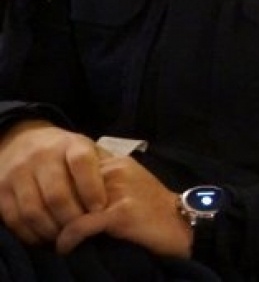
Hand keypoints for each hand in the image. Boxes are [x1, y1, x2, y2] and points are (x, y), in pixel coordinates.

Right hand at [0, 122, 106, 244]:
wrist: (22, 141)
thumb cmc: (65, 152)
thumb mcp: (88, 149)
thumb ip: (104, 167)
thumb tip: (124, 193)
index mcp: (70, 144)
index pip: (81, 163)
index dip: (92, 189)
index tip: (100, 209)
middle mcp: (41, 156)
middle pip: (57, 194)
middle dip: (72, 218)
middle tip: (83, 231)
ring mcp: (18, 173)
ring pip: (34, 210)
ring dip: (51, 230)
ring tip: (65, 238)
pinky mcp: (0, 190)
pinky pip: (14, 219)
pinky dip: (30, 234)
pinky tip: (45, 239)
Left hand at [55, 154, 191, 258]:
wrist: (184, 223)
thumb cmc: (153, 208)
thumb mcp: (127, 185)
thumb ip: (101, 182)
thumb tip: (65, 193)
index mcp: (115, 161)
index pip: (70, 167)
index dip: (55, 188)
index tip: (47, 206)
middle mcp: (116, 170)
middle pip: (65, 185)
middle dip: (51, 208)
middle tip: (44, 227)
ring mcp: (119, 191)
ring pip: (68, 206)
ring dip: (55, 226)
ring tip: (51, 238)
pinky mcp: (121, 213)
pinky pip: (79, 226)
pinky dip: (67, 240)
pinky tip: (65, 248)